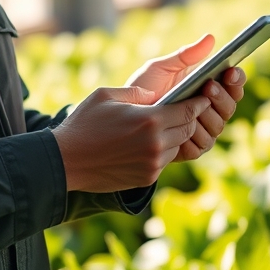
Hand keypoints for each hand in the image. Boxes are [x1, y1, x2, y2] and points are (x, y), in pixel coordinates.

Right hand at [50, 85, 209, 192]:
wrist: (66, 161)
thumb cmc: (84, 124)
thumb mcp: (107, 95)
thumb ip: (136, 92)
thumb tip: (156, 94)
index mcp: (150, 119)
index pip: (189, 110)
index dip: (199, 102)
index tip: (203, 96)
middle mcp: (156, 143)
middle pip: (188, 129)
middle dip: (190, 118)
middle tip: (189, 109)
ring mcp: (152, 163)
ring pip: (178, 145)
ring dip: (176, 135)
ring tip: (168, 124)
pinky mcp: (146, 177)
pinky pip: (164, 160)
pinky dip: (163, 150)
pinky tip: (151, 141)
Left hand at [126, 35, 246, 161]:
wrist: (126, 115)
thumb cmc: (146, 87)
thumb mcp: (162, 67)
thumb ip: (185, 55)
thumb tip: (210, 38)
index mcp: (209, 87)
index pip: (233, 83)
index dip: (237, 78)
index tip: (230, 71)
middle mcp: (212, 109)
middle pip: (231, 105)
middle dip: (222, 95)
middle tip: (208, 86)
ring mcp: (204, 129)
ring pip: (219, 125)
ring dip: (208, 115)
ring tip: (195, 105)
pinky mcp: (193, 148)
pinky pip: (204, 143)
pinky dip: (196, 135)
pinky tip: (185, 128)